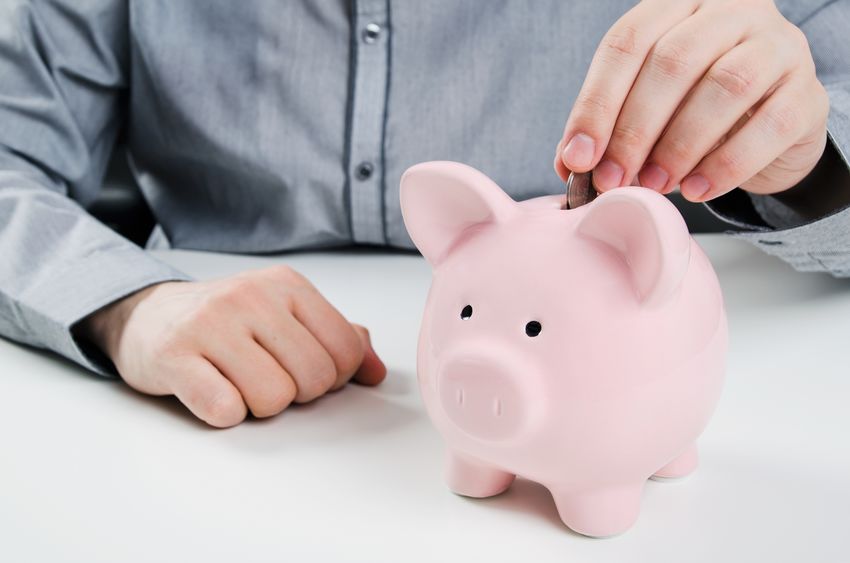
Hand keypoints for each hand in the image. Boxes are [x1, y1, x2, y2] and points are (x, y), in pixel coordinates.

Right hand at [80, 265, 386, 427]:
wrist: (147, 317)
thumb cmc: (227, 322)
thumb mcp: (286, 316)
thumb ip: (337, 337)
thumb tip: (376, 372)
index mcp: (287, 285)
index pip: (345, 349)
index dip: (333, 377)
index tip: (302, 370)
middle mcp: (251, 296)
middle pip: (314, 378)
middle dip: (296, 393)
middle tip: (265, 377)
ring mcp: (210, 324)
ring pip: (274, 398)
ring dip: (259, 406)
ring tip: (237, 382)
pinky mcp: (174, 356)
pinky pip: (225, 409)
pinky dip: (224, 413)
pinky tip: (211, 391)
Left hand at [555, 0, 828, 201]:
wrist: (769, 132)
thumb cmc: (694, 113)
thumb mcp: (648, 112)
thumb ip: (608, 129)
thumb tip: (569, 164)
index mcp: (677, 6)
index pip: (628, 42)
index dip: (597, 102)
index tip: (578, 157)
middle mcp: (730, 12)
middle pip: (673, 61)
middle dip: (634, 129)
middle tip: (613, 180)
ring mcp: (776, 46)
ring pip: (724, 85)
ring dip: (678, 145)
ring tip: (653, 185)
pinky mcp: (807, 92)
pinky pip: (769, 125)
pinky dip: (727, 163)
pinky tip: (697, 189)